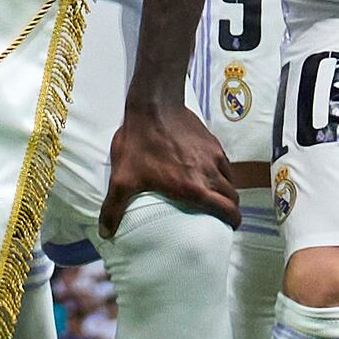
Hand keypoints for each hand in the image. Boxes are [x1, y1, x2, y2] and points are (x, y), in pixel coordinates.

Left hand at [100, 101, 240, 232]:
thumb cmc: (140, 142)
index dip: (232, 222)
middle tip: (219, 214)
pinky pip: (225, 163)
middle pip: (233, 197)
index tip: (227, 227)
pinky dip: (222, 172)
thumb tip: (105, 232)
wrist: (153, 105)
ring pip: (230, 180)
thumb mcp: (123, 178)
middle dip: (230, 209)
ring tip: (214, 195)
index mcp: (194, 188)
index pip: (228, 211)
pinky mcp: (212, 142)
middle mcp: (209, 174)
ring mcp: (213, 156)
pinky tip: (208, 172)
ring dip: (226, 190)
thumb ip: (114, 207)